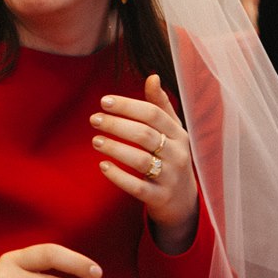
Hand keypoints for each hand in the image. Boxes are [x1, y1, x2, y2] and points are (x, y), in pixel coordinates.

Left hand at [92, 74, 198, 253]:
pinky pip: (137, 187)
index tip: (104, 101)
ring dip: (115, 148)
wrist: (183, 201)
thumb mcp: (171, 131)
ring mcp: (170, 177)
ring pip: (141, 160)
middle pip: (145, 135)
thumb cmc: (172, 156)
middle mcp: (177, 154)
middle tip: (94, 119)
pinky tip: (103, 166)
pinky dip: (119, 176)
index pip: (153, 114)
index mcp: (179, 134)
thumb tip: (152, 76)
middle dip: (117, 125)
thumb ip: (160, 105)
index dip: (127, 106)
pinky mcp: (159, 198)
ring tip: (95, 141)